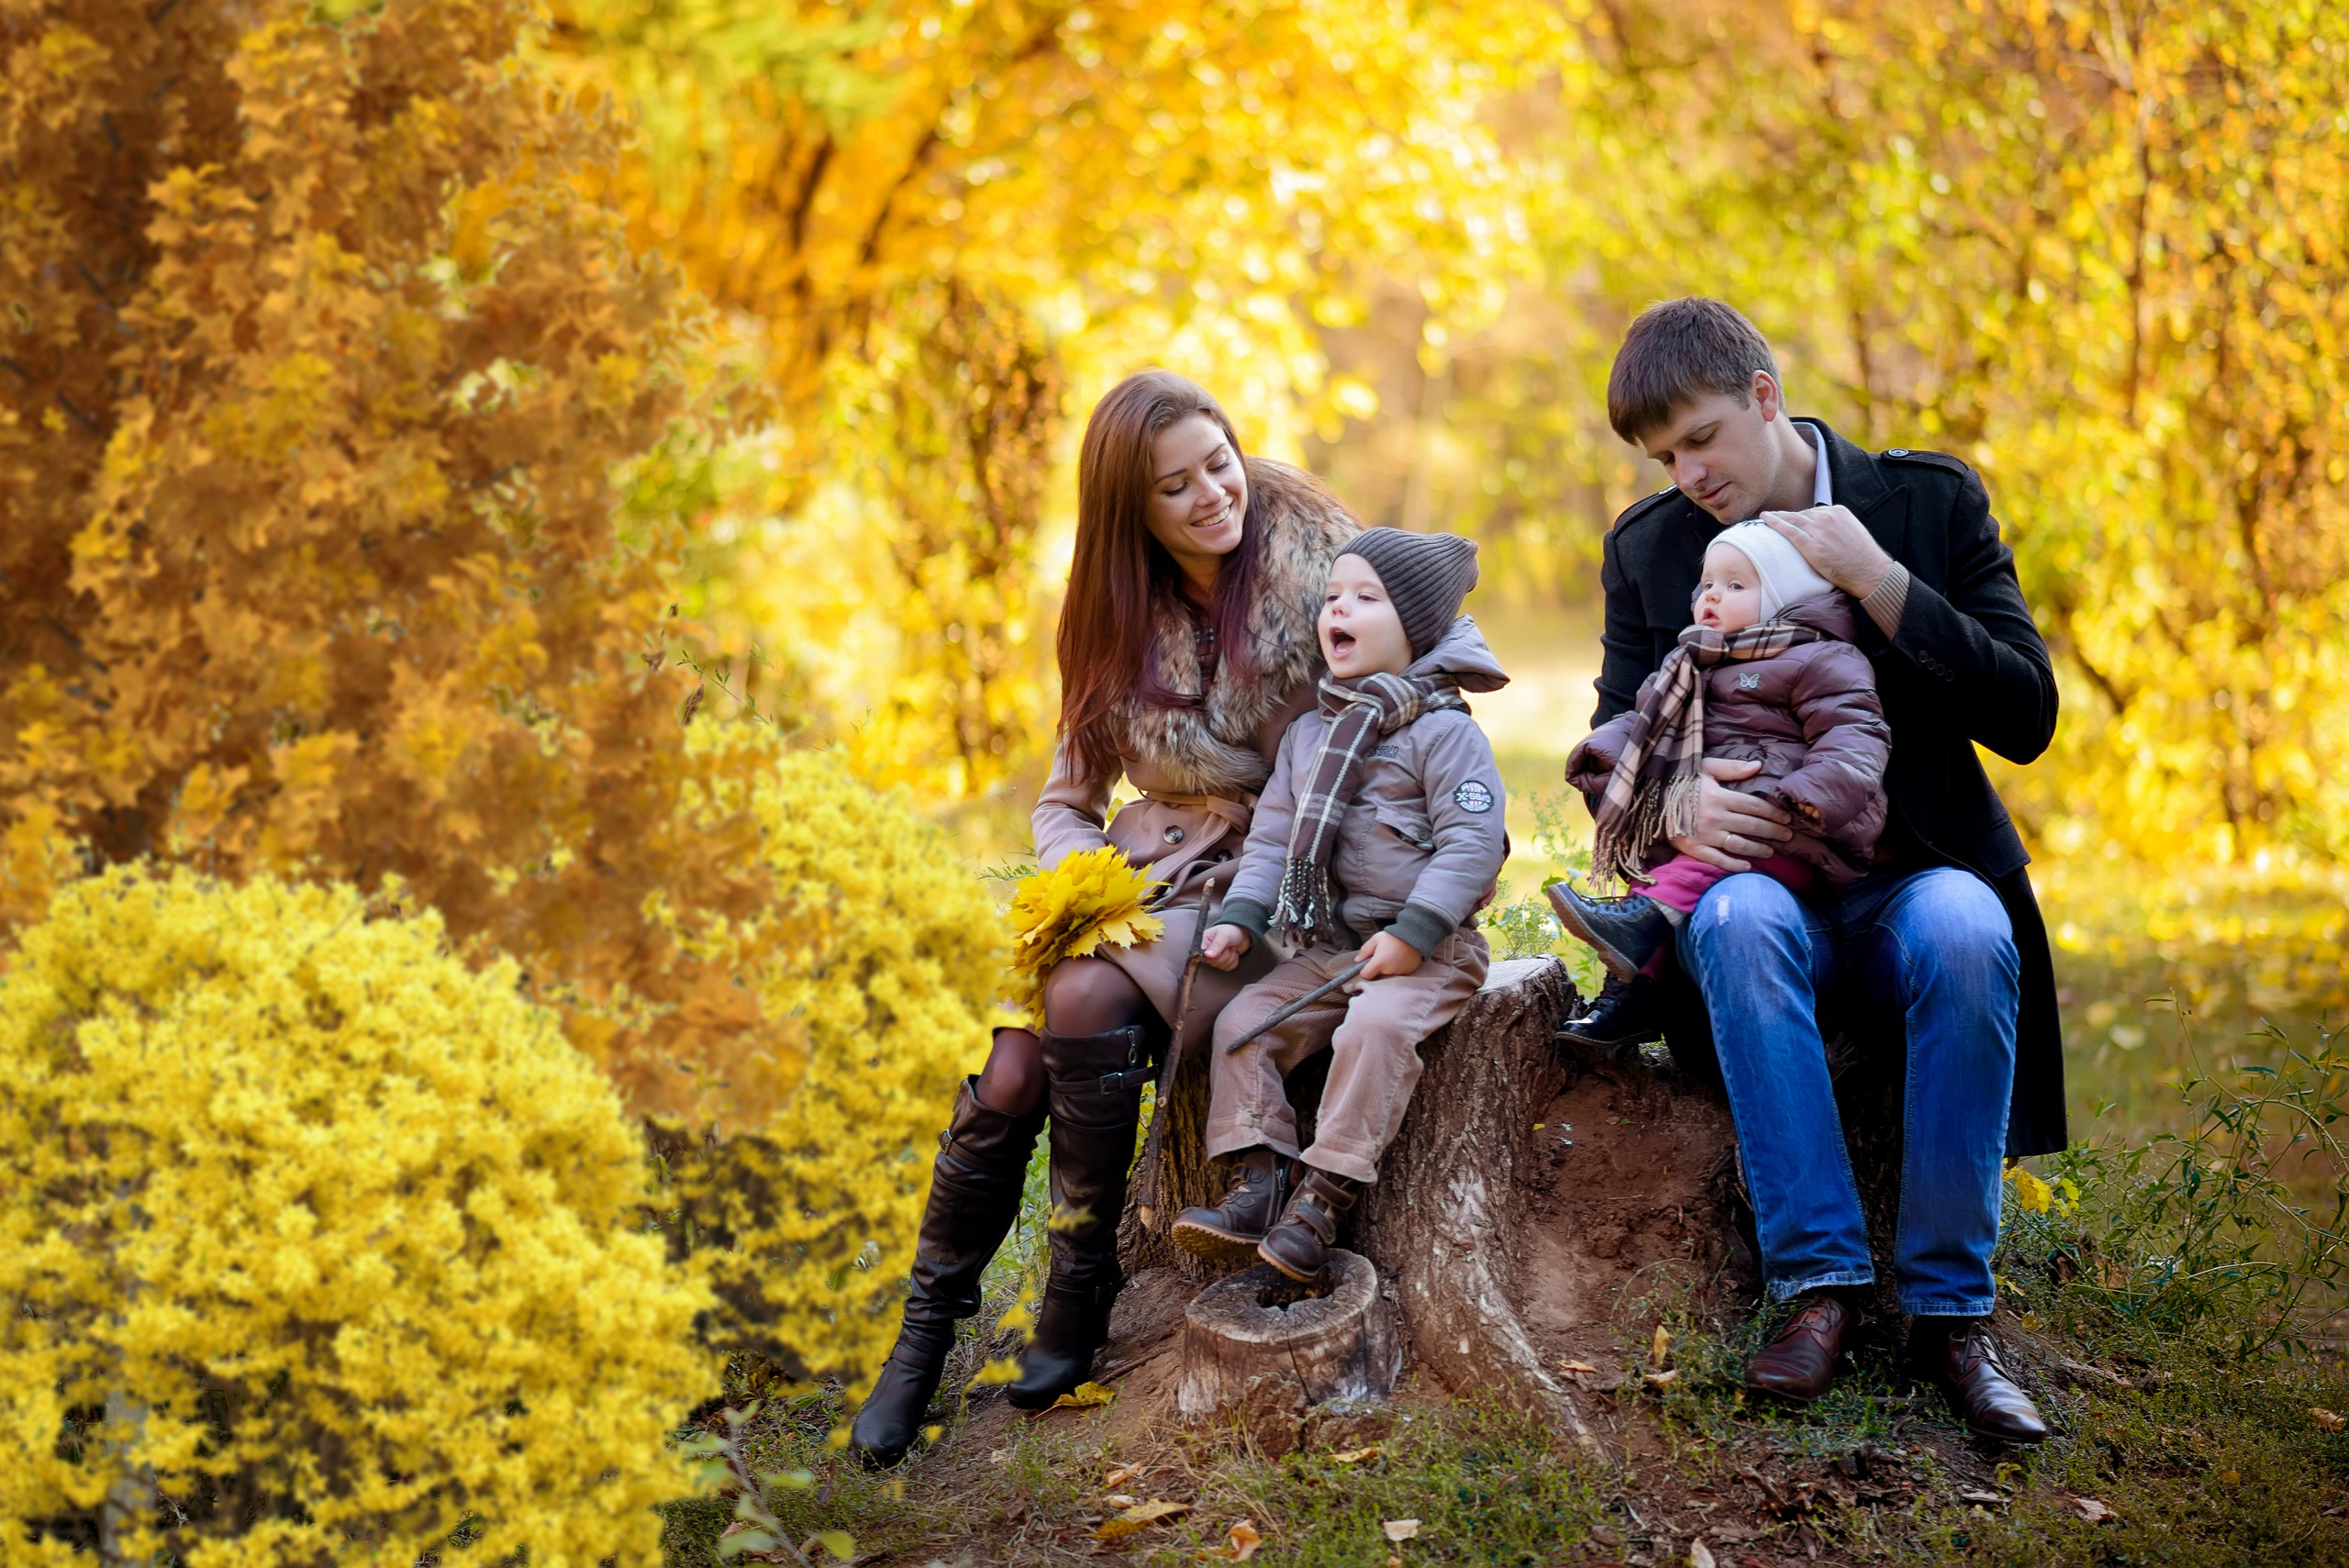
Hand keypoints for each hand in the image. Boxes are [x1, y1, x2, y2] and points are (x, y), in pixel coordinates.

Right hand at [1200, 923, 1251, 970]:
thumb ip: (1216, 945)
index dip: (1215, 955)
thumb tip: (1207, 955)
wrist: (1243, 934)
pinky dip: (1234, 961)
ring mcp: (1215, 958)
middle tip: (1229, 946)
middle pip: (1214, 963)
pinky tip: (1233, 953)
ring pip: (1221, 966)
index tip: (1222, 949)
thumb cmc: (1232, 930)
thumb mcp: (1224, 935)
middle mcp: (1208, 951)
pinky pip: (1227, 968)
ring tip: (1231, 948)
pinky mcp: (1223, 962)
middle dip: (1225, 955)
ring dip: (1231, 957)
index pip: (1205, 956)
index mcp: (1205, 942)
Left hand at [1354, 930, 1422, 979]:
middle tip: (1381, 957)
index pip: (1365, 975)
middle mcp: (1388, 971)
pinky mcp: (1407, 973)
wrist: (1414, 936)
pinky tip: (1398, 960)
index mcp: (1379, 963)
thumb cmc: (1393, 937)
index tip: (1368, 965)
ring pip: (1387, 976)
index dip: (1364, 971)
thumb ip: (1365, 950)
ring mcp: (1399, 973)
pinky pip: (1397, 975)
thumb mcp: (1376, 939)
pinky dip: (1396, 970)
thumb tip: (1357, 960)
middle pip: (1377, 976)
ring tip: (1391, 957)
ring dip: (1386, 970)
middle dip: (1376, 970)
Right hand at [1666, 758, 1794, 872]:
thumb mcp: (1704, 767)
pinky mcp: (1694, 849)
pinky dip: (1734, 865)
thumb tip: (1758, 766)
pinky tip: (1747, 867)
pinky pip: (1718, 860)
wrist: (1650, 799)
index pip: (1754, 806)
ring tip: (1771, 851)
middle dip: (1773, 831)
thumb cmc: (1680, 781)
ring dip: (1758, 849)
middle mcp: (1715, 817)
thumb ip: (1731, 767)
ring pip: (1739, 845)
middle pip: (1752, 826)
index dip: (1773, 813)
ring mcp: (1705, 835)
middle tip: (1788, 835)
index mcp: (1719, 797)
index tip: (1786, 818)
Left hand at [1761, 505, 1894, 597]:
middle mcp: (1827, 517)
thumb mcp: (1852, 532)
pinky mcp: (1811, 544)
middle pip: (1801, 514)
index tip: (1792, 519)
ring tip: (1766, 517)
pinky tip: (1765, 518)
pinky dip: (1775, 523)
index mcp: (1838, 511)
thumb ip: (1837, 527)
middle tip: (1773, 518)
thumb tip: (1826, 531)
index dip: (1801, 517)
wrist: (1868, 571)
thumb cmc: (1862, 557)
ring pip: (1792, 519)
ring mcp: (1818, 529)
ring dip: (1778, 517)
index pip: (1814, 511)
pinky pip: (1788, 530)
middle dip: (1788, 517)